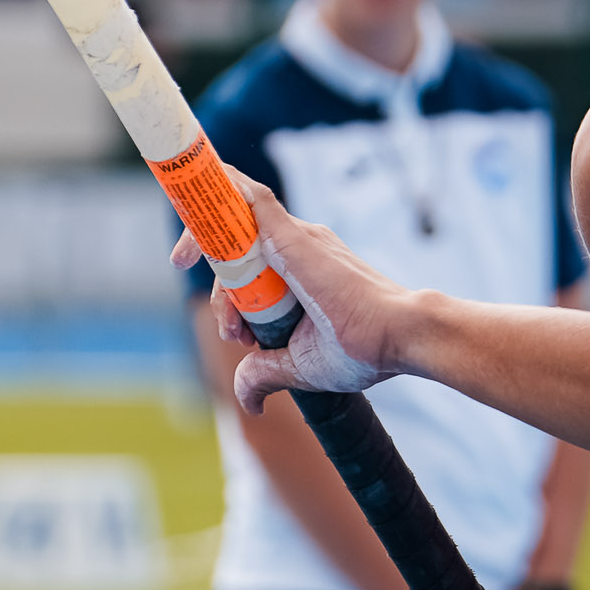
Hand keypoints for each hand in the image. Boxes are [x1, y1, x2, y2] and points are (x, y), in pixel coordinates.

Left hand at [172, 167, 414, 413]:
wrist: (396, 336)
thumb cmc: (364, 349)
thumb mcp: (299, 365)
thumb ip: (264, 372)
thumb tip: (249, 402)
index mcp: (297, 272)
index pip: (245, 268)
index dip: (227, 299)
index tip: (236, 334)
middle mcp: (294, 246)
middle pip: (232, 251)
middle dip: (219, 296)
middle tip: (235, 334)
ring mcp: (292, 235)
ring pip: (231, 222)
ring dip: (203, 246)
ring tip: (204, 287)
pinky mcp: (289, 232)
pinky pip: (245, 196)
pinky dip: (218, 187)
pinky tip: (194, 189)